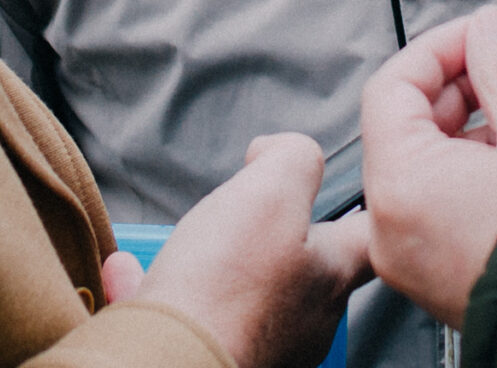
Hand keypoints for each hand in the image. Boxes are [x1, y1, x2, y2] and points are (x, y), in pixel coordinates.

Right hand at [134, 133, 374, 367]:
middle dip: (274, 234)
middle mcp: (303, 319)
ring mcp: (260, 343)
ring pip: (242, 291)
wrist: (168, 362)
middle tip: (246, 211)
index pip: (367, 234)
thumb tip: (282, 150)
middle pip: (303, 265)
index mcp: (330, 276)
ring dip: (210, 262)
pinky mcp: (212, 357)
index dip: (360, 204)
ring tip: (183, 243)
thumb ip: (293, 159)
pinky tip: (129, 271)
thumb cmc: (223, 291)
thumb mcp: (271, 192)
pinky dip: (158, 289)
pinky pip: (184, 314)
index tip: (348, 190)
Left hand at [360, 5, 496, 328]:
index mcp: (401, 188)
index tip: (481, 33)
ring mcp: (408, 260)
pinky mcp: (432, 278)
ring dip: (463, 129)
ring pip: (418, 166)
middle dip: (454, 89)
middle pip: (400, 126)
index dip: (439, 48)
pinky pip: (431, 206)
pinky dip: (462, 172)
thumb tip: (488, 28)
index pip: (392, 87)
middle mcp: (389, 230)